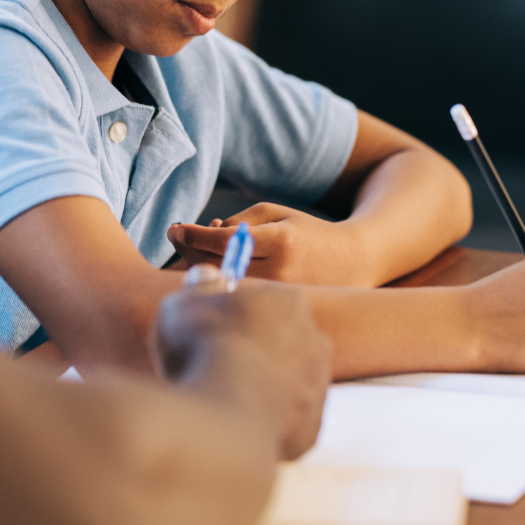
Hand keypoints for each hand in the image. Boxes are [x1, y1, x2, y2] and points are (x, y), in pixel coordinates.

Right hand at [153, 266, 332, 458]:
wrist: (227, 413)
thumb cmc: (203, 349)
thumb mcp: (183, 305)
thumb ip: (198, 287)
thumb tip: (207, 276)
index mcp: (288, 302)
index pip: (260, 302)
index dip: (229, 313)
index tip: (204, 326)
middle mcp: (315, 341)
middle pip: (279, 342)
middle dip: (250, 351)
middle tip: (211, 365)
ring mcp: (318, 388)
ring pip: (283, 384)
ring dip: (258, 388)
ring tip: (219, 399)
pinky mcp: (310, 429)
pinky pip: (284, 423)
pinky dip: (262, 424)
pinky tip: (233, 425)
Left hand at [167, 203, 375, 287]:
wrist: (350, 263)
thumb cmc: (306, 232)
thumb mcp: (275, 213)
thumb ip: (238, 221)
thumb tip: (206, 236)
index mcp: (280, 242)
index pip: (224, 241)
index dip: (194, 235)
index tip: (175, 229)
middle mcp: (278, 273)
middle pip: (217, 265)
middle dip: (189, 249)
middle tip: (177, 236)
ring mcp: (276, 297)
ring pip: (222, 284)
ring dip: (200, 266)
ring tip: (198, 249)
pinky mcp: (275, 311)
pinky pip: (234, 298)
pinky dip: (217, 284)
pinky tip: (214, 269)